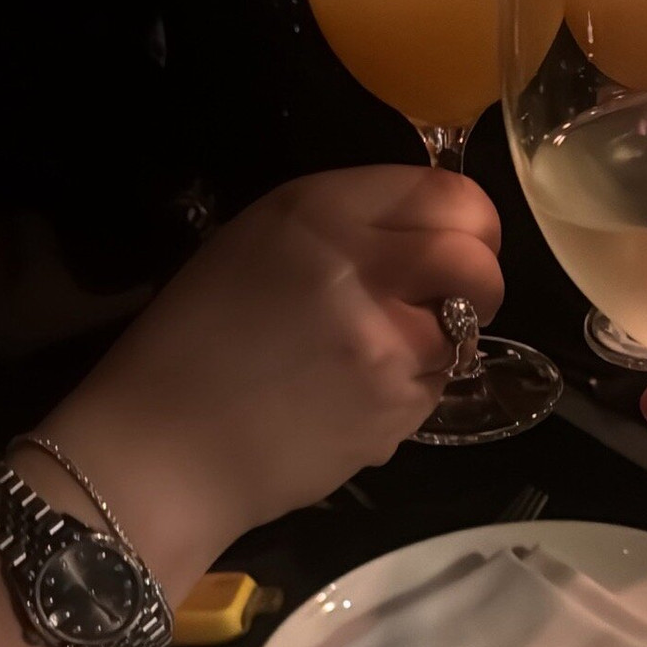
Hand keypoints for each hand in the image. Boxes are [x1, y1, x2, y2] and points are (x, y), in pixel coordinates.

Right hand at [39, 165, 502, 547]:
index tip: (455, 239)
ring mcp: (389, 348)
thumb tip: (429, 229)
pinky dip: (411, 386)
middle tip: (439, 295)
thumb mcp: (261, 240)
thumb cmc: (199, 336)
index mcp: (323, 214)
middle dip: (475, 277)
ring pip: (468, 329)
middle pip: (479, 260)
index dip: (469, 220)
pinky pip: (437, 385)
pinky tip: (355, 395)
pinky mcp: (398, 412)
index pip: (452, 196)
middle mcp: (365, 271)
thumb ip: (351, 221)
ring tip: (373, 351)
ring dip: (438, 337)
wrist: (167, 450)